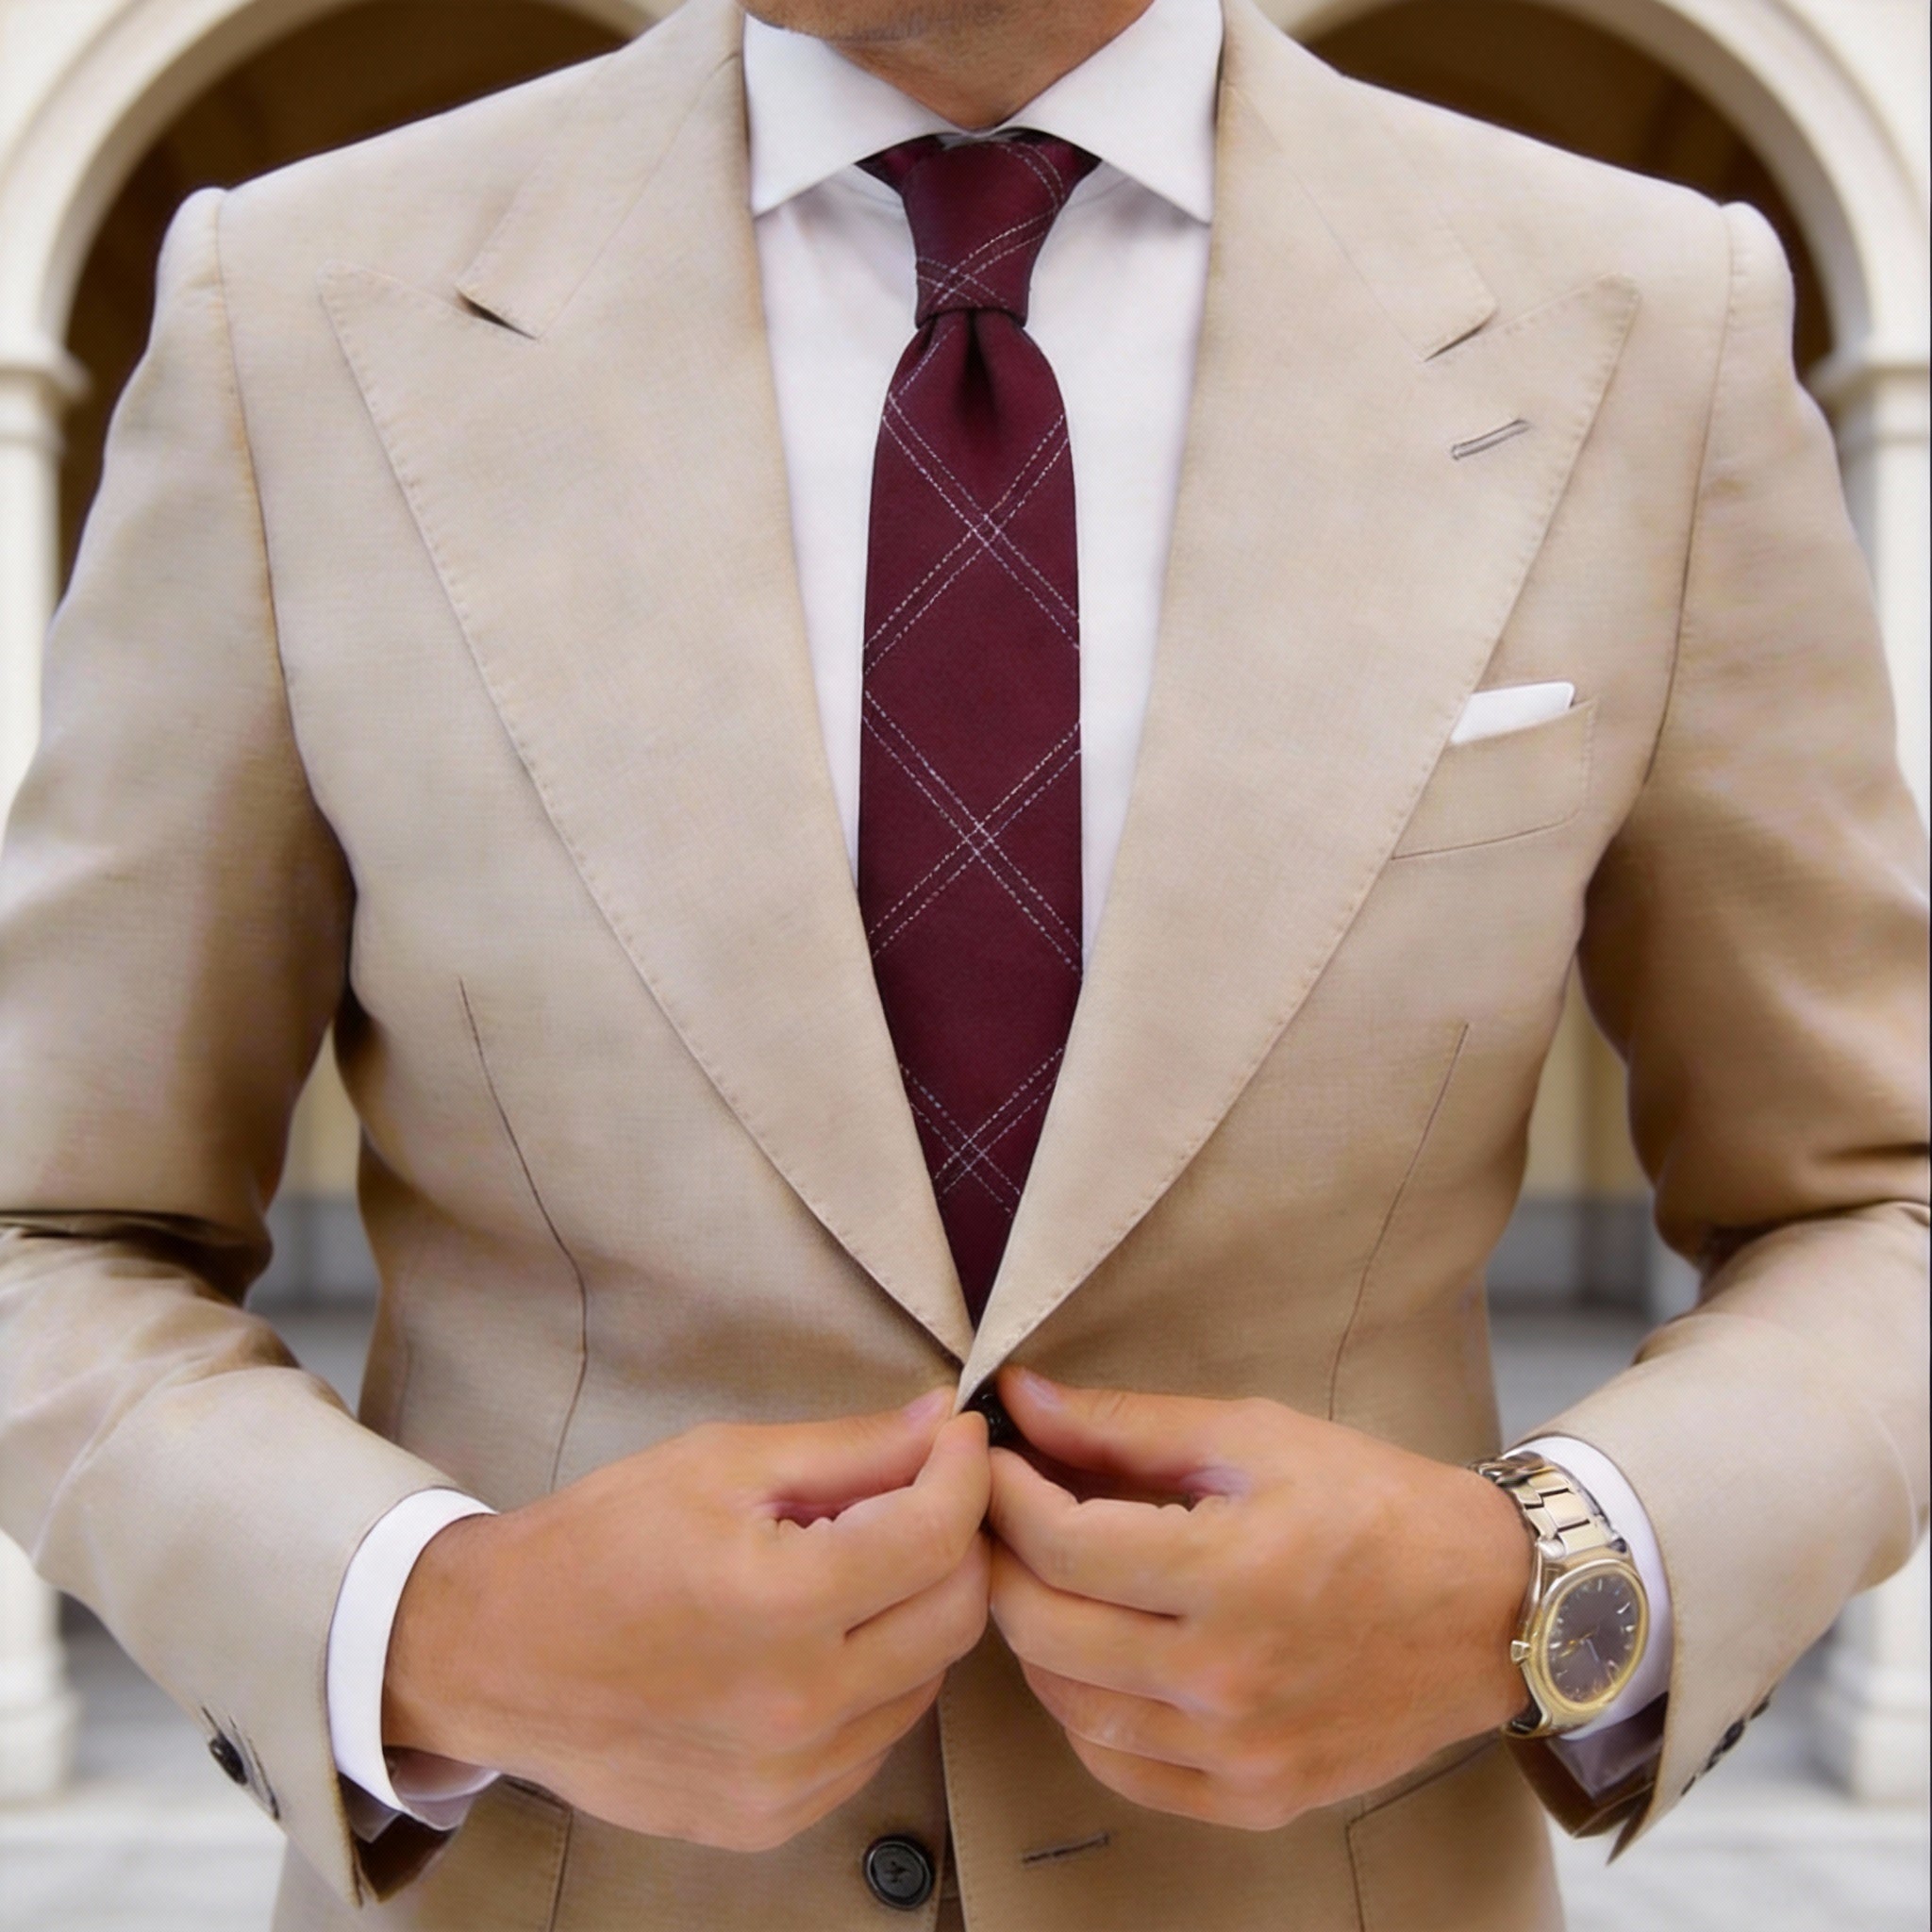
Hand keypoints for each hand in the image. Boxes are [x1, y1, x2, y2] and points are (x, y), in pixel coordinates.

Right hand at [384, 1392, 990, 1849]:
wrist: (495, 1656)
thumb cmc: (601, 1541)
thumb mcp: (721, 1463)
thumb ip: (849, 1448)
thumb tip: (945, 1422)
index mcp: (781, 1603)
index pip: (937, 1536)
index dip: (963, 1473)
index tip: (957, 1439)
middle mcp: (797, 1707)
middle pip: (954, 1615)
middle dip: (956, 1541)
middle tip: (919, 1496)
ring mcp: (788, 1780)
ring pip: (925, 1682)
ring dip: (916, 1613)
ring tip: (858, 1568)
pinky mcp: (772, 1821)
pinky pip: (874, 1742)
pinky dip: (875, 1683)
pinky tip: (824, 1640)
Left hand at [985, 1369, 1529, 1830]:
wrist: (1491, 1607)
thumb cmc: (1375, 1504)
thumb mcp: (1255, 1435)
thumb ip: (1128, 1424)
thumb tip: (1022, 1400)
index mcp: (1231, 1573)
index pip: (1061, 1544)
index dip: (1004, 1494)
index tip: (991, 1458)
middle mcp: (1227, 1678)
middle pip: (1045, 1630)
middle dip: (1000, 1561)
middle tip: (998, 1515)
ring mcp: (1240, 1752)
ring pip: (1070, 1708)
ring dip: (1033, 1638)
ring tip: (1043, 1578)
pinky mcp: (1256, 1799)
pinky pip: (1123, 1770)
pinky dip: (1085, 1715)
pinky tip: (1093, 1658)